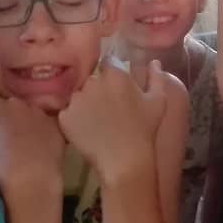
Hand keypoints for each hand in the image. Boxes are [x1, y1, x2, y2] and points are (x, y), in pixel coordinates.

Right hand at [0, 86, 64, 191]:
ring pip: (27, 109)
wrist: (32, 183)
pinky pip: (45, 122)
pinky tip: (37, 142)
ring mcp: (40, 113)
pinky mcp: (57, 126)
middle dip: (1, 108)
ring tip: (19, 135)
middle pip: (6, 99)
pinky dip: (40, 128)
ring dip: (22, 117)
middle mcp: (18, 102)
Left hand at [58, 60, 165, 184]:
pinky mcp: (65, 117)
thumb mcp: (158, 102)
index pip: (108, 62)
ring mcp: (76, 100)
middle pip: (91, 79)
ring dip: (85, 102)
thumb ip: (156, 77)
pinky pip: (68, 112)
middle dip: (98, 88)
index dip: (112, 72)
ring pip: (78, 95)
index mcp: (115, 75)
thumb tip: (154, 62)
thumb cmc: (145, 130)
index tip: (116, 86)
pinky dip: (74, 118)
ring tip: (96, 119)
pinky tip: (87, 129)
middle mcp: (92, 82)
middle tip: (107, 106)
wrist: (125, 160)